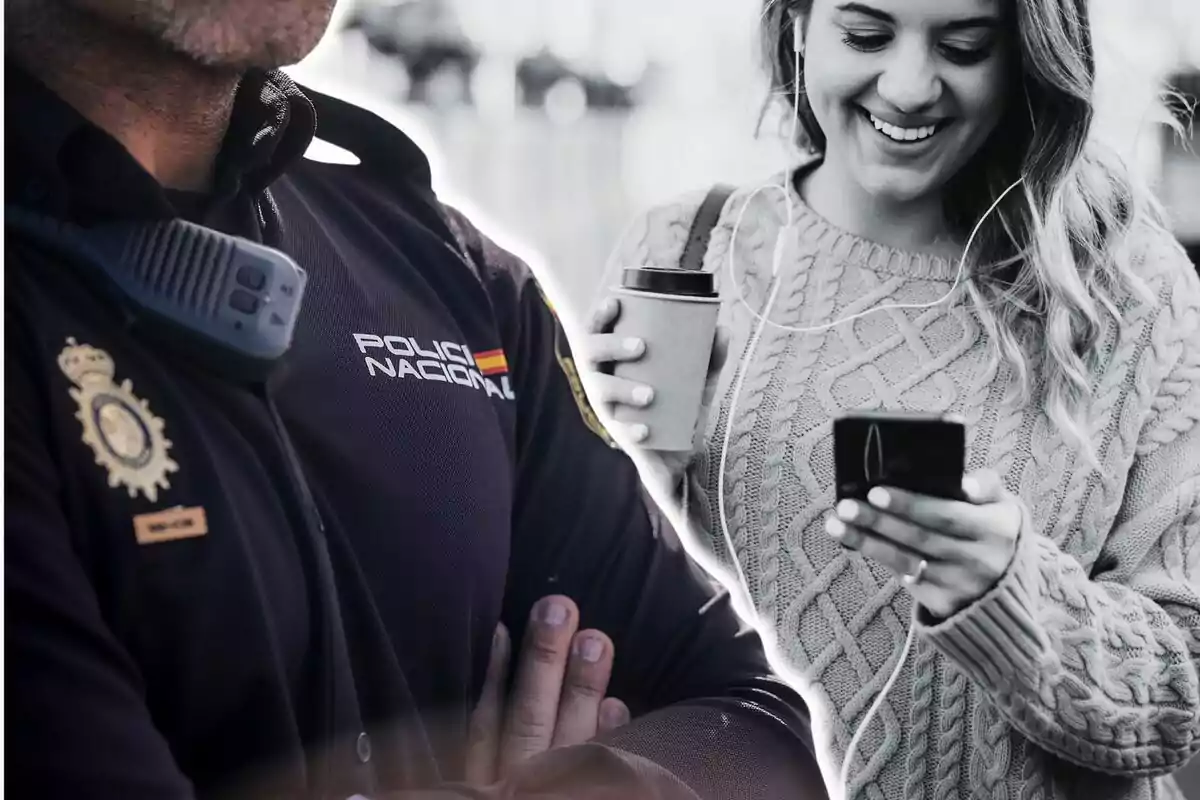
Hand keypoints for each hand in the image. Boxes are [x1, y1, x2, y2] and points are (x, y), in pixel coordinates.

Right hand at [465, 595, 630, 785]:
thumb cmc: (511, 783)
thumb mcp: (485, 772)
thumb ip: (491, 729)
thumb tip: (498, 648)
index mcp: (485, 775)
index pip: (484, 722)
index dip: (492, 674)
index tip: (502, 627)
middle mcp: (517, 780)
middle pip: (529, 719)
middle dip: (543, 661)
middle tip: (559, 608)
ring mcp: (556, 792)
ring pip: (569, 739)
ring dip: (582, 688)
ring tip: (596, 640)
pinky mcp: (591, 795)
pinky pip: (604, 770)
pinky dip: (609, 738)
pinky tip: (617, 703)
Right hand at [582, 296, 727, 494]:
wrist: (681, 454)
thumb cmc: (681, 405)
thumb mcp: (698, 380)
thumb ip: (710, 357)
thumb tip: (722, 330)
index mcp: (616, 359)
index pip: (597, 331)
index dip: (600, 315)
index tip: (615, 302)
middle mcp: (604, 379)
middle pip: (591, 354)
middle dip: (612, 346)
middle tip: (641, 347)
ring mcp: (608, 407)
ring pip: (601, 392)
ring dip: (622, 389)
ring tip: (649, 394)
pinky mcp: (619, 435)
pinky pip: (619, 430)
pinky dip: (631, 430)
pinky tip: (644, 430)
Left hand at [824, 469, 1023, 618]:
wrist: (1009, 589)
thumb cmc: (996, 533)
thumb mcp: (1004, 508)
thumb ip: (987, 487)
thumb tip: (965, 483)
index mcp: (995, 531)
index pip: (946, 515)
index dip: (910, 504)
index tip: (876, 491)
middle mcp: (978, 561)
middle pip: (920, 538)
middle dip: (879, 520)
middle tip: (847, 505)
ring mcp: (958, 585)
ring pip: (906, 560)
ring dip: (867, 540)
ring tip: (837, 523)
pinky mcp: (942, 603)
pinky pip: (903, 575)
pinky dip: (876, 555)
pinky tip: (851, 539)